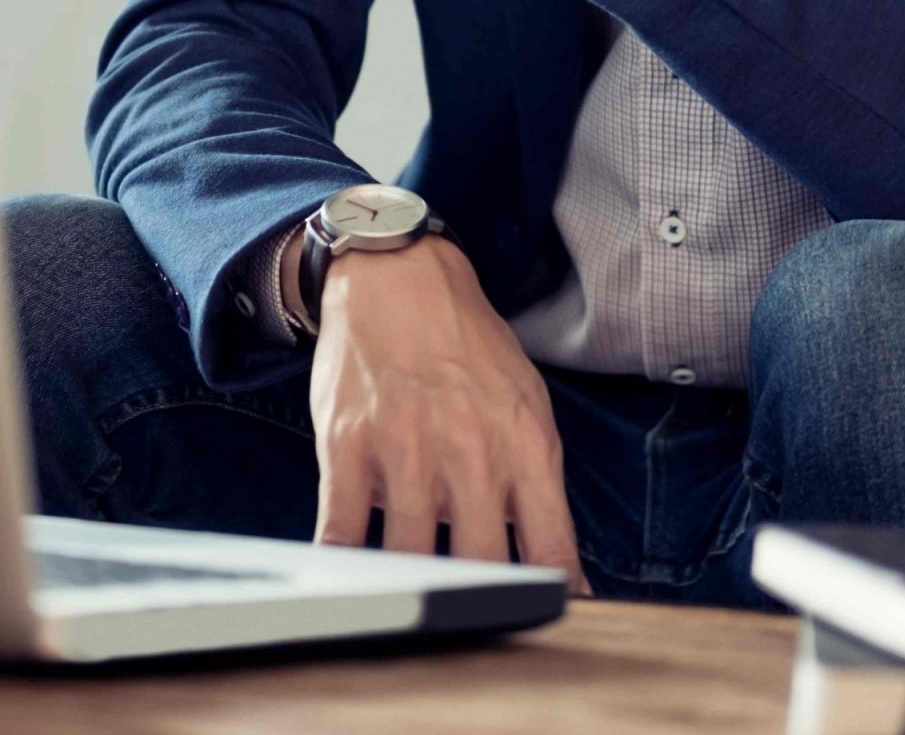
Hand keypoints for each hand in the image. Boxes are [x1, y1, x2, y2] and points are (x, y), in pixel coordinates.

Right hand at [305, 233, 590, 594]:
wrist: (400, 277)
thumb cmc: (469, 352)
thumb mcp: (528, 409)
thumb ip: (541, 489)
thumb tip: (563, 575)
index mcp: (526, 444)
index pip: (551, 548)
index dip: (550, 602)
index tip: (540, 627)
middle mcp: (470, 449)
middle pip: (481, 564)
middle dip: (478, 605)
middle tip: (469, 624)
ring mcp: (406, 447)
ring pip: (410, 555)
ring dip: (410, 590)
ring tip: (411, 607)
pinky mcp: (348, 442)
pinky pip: (342, 526)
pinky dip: (344, 566)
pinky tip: (350, 585)